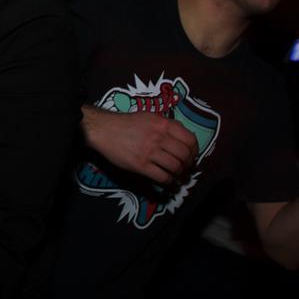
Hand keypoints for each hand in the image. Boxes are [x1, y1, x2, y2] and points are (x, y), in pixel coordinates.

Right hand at [82, 106, 198, 184]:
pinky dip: (169, 182)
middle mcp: (159, 137)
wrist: (104, 130)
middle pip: (184, 155)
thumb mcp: (149, 116)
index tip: (192, 155)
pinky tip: (168, 181)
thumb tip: (183, 135)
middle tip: (186, 167)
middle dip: (188, 164)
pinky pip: (162, 177)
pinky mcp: (140, 165)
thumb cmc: (127, 123)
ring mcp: (149, 152)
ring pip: (175, 167)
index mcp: (163, 124)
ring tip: (178, 176)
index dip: (194, 150)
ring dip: (180, 174)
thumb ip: (167, 124)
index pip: (189, 139)